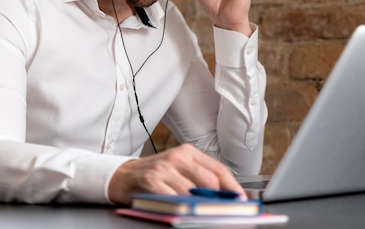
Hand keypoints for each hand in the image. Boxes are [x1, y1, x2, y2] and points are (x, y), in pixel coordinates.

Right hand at [107, 143, 245, 204]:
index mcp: (188, 152)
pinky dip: (181, 207)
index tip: (241, 199)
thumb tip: (224, 194)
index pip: (218, 169)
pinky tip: (184, 211)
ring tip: (205, 213)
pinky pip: (173, 198)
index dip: (232, 186)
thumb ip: (199, 177)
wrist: (124, 175)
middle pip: (209, 179)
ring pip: (193, 191)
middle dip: (220, 198)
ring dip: (201, 205)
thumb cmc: (155, 174)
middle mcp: (178, 157)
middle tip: (224, 210)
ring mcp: (165, 168)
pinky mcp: (152, 180)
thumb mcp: (178, 169)